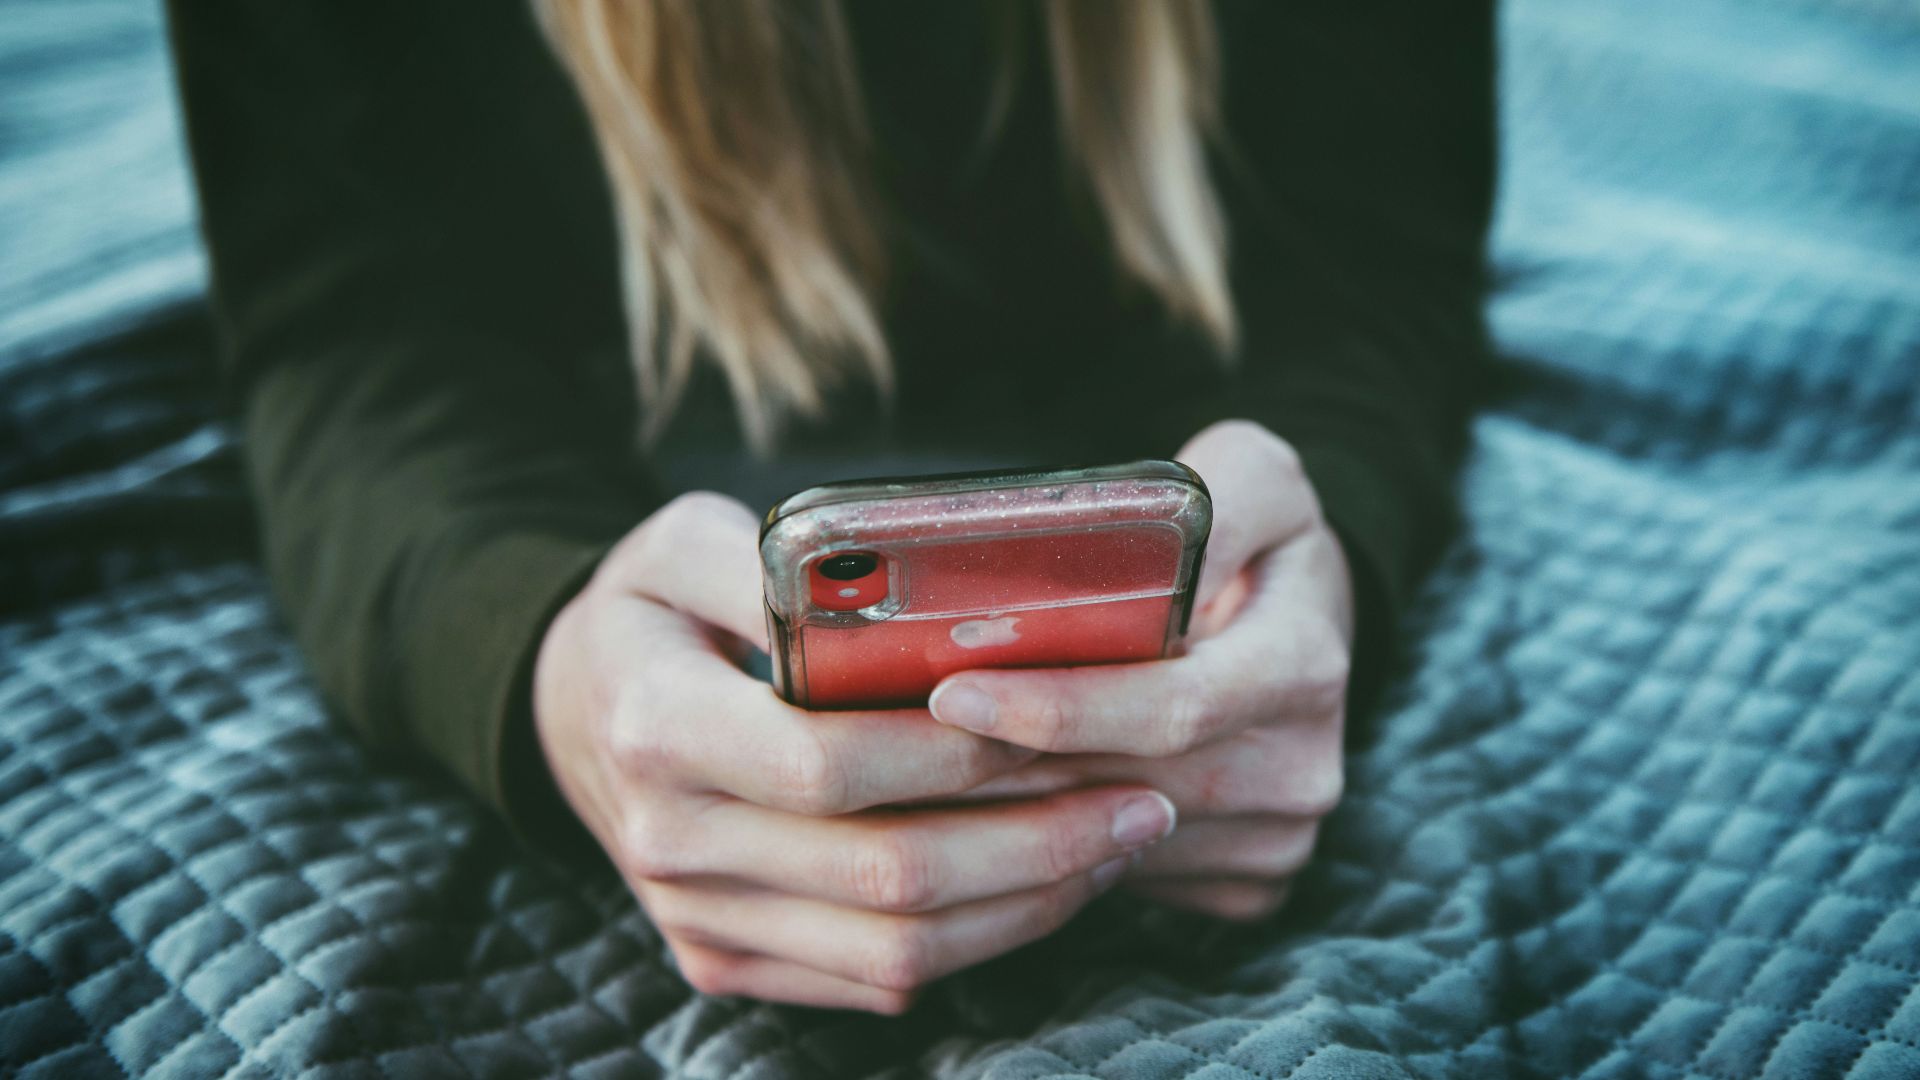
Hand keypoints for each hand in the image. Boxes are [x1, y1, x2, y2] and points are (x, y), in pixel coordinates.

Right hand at [532, 492, 1178, 1012]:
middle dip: (1035, 843)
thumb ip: (774, 556)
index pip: (831, 764)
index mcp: (658, 726)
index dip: (960, 755)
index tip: (1068, 723)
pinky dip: (978, 943)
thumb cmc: (649, 612)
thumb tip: (896, 588)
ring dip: (1026, 904)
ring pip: (894, 953)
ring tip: (1117, 842)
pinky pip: (872, 982)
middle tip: (1141, 799)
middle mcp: (671, 840)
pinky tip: (1043, 882)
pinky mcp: (725, 959)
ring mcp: (697, 918)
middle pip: (885, 876)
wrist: (572, 711)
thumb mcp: (677, 541)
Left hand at [928, 420, 1353, 919]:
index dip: (1060, 709)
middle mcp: (1302, 765)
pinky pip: (1127, 878)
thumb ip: (1207, 498)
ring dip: (1011, 813)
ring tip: (917, 768)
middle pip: (1126, 786)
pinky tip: (989, 803)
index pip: (1174, 706)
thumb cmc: (1259, 541)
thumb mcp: (1254, 476)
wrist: (1308, 622)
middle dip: (1003, 770)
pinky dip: (1053, 850)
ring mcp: (1276, 835)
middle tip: (896, 740)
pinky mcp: (1246, 880)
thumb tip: (1145, 550)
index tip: (955, 690)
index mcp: (1303, 661)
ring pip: (1113, 842)